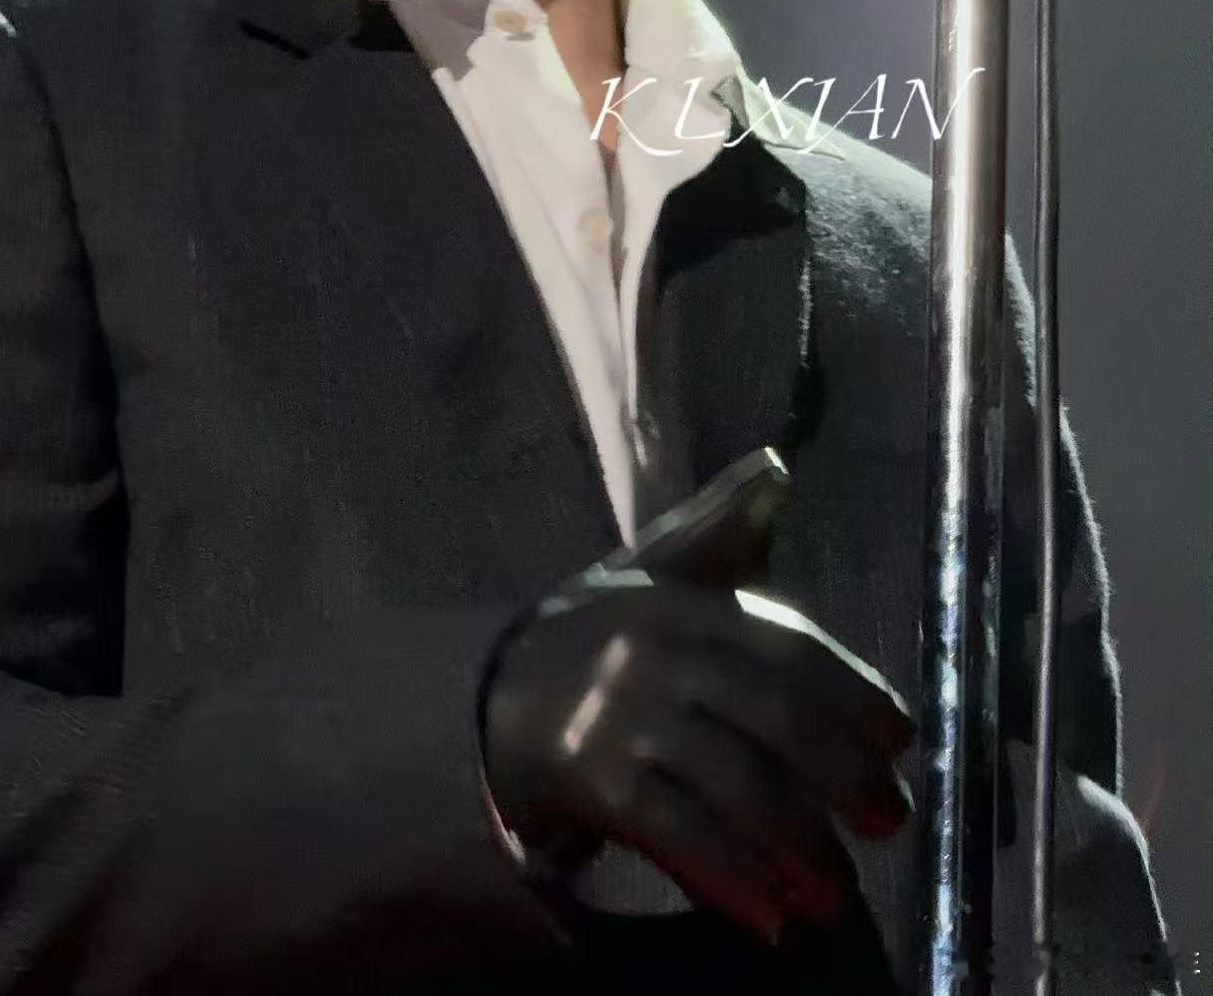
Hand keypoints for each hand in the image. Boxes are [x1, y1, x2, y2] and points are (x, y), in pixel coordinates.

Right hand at [478, 449, 915, 944]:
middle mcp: (661, 653)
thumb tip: (778, 467)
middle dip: (845, 777)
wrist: (484, 693)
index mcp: (686, 603)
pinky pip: (680, 836)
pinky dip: (732, 880)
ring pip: (738, 786)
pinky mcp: (594, 782)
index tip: (902, 738)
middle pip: (777, 719)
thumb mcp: (655, 572)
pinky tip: (769, 919)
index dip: (855, 691)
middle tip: (889, 822)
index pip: (790, 646)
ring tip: (836, 893)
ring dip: (800, 847)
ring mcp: (624, 718)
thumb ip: (720, 528)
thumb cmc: (593, 634)